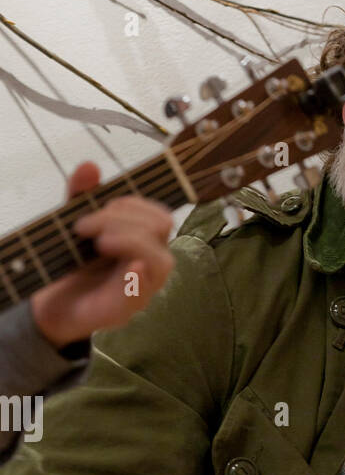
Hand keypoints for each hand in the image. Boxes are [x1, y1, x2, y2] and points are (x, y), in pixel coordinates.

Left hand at [29, 161, 174, 348]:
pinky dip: (137, 275)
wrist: (52, 306)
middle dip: (122, 218)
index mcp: (143, 241)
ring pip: (161, 259)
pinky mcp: (126, 309)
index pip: (158, 214)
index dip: (132, 203)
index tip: (96, 206)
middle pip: (161, 228)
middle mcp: (150, 263)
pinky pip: (142, 290)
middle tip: (84, 227)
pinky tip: (126, 264)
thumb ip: (82, 196)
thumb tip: (90, 166)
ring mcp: (143, 288)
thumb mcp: (73, 223)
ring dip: (129, 241)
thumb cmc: (72, 266)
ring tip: (97, 243)